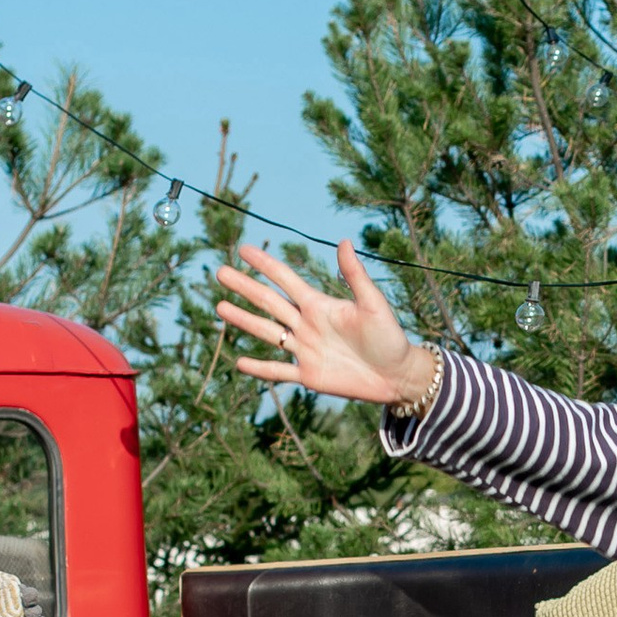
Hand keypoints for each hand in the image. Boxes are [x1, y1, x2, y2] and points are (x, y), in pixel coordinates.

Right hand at [216, 240, 433, 405]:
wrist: (397, 375)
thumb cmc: (389, 336)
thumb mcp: (373, 304)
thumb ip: (355, 276)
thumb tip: (344, 241)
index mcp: (320, 305)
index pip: (286, 280)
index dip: (265, 265)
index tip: (244, 249)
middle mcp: (307, 324)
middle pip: (269, 303)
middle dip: (245, 288)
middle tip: (219, 272)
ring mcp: (305, 350)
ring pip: (267, 333)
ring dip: (244, 321)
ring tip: (220, 307)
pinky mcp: (308, 375)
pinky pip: (279, 371)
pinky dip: (260, 368)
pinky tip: (239, 362)